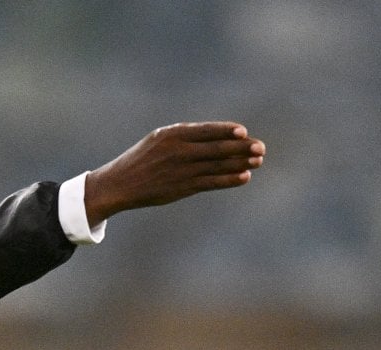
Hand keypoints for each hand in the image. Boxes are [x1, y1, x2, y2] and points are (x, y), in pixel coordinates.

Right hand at [84, 122, 265, 225]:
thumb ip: (185, 138)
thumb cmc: (142, 160)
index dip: (227, 131)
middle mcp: (178, 151)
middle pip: (217, 148)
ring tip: (258, 161)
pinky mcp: (182, 188)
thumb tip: (218, 138)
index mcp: (172, 134)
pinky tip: (244, 177)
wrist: (119, 184)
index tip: (244, 133)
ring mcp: (181, 170)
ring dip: (240, 163)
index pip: (206, 131)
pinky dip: (229, 179)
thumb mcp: (159, 140)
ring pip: (217, 165)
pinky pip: (211, 182)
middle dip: (241, 148)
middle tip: (261, 148)